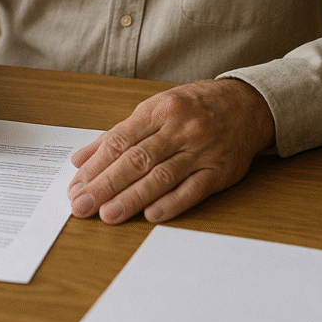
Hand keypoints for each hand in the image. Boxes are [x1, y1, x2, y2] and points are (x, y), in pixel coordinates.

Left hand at [68, 78, 274, 224]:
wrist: (245, 105)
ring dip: (132, 199)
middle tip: (82, 206)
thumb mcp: (153, 109)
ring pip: (161, 177)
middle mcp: (177, 130)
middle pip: (136, 161)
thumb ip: (117, 134)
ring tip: (108, 215)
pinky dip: (171, 204)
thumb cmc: (192, 107)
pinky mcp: (218, 171)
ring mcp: (199, 151)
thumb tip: (81, 159)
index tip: (76, 186)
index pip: (119, 141)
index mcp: (158, 111)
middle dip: (105, 185)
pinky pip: (192, 190)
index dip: (95, 166)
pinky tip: (151, 215)